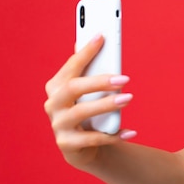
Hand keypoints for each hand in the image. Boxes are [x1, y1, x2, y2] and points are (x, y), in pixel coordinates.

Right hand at [44, 34, 135, 167]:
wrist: (85, 147)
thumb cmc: (89, 112)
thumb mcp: (89, 92)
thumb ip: (90, 69)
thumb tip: (96, 37)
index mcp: (56, 86)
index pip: (71, 66)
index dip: (85, 52)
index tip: (102, 36)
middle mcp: (52, 104)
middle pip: (73, 88)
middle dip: (99, 81)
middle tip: (125, 78)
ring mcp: (58, 125)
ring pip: (81, 112)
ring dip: (107, 104)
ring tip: (128, 98)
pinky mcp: (67, 144)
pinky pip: (93, 139)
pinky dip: (114, 135)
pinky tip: (131, 131)